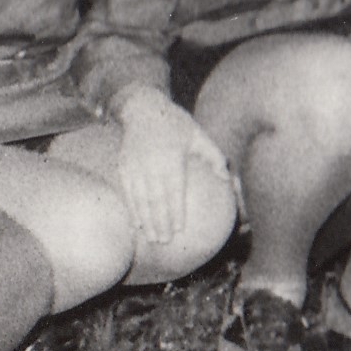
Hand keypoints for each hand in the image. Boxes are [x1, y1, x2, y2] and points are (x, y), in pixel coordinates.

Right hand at [114, 89, 231, 247]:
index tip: (180, 229)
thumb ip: (213, 156)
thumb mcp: (198, 134)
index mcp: (172, 156)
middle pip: (156, 200)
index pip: (174, 190)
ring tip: (153, 238)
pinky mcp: (123, 166)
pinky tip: (137, 224)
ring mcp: (135, 165)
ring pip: (141, 199)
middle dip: (160, 223)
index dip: (176, 211)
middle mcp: (152, 163)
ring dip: (146, 221)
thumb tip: (226, 178)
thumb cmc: (176, 123)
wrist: (143, 108)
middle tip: (166, 242)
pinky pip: (128, 193)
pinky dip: (133, 210)